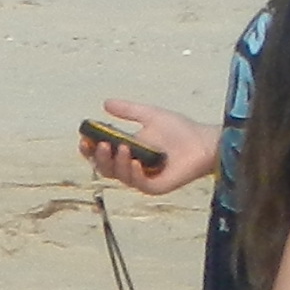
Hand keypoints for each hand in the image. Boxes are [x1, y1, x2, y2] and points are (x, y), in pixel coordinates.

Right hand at [88, 98, 220, 196]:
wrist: (205, 142)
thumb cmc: (181, 130)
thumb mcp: (150, 115)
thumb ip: (128, 111)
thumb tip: (105, 103)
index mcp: (126, 152)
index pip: (101, 154)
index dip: (90, 149)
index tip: (84, 139)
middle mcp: (131, 168)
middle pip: (105, 168)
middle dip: (100, 157)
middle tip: (102, 144)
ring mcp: (143, 179)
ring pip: (119, 176)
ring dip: (117, 163)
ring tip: (122, 147)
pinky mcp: (156, 187)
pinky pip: (139, 184)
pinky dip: (135, 173)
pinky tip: (136, 163)